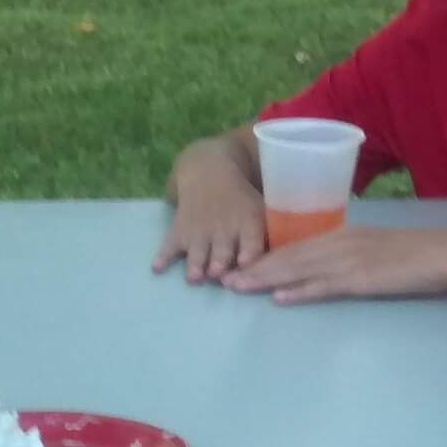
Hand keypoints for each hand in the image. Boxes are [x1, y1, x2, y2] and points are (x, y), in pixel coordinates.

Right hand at [153, 147, 266, 283]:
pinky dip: (163, 256)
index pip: (252, 240)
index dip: (249, 252)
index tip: (246, 263)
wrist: (210, 169)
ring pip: (197, 251)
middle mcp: (224, 228)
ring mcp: (200, 230)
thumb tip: (288, 259)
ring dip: (196, 264)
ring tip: (194, 277)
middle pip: (222, 250)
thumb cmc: (242, 197)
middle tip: (217, 274)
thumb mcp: (262, 207)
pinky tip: (158, 267)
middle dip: (219, 262)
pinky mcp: (180, 230)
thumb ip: (272, 233)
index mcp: (248, 222)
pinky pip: (170, 244)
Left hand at [219, 226, 446, 304]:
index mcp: (340, 235)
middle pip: (287, 256)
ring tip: (237, 286)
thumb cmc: (410, 255)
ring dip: (266, 279)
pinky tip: (281, 298)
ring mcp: (349, 261)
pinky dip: (301, 292)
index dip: (262, 256)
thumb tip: (316, 269)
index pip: (293, 246)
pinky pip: (326, 286)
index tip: (236, 264)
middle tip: (222, 278)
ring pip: (299, 269)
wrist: (443, 254)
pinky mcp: (363, 279)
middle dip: (253, 268)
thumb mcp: (371, 249)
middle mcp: (338, 243)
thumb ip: (343, 256)